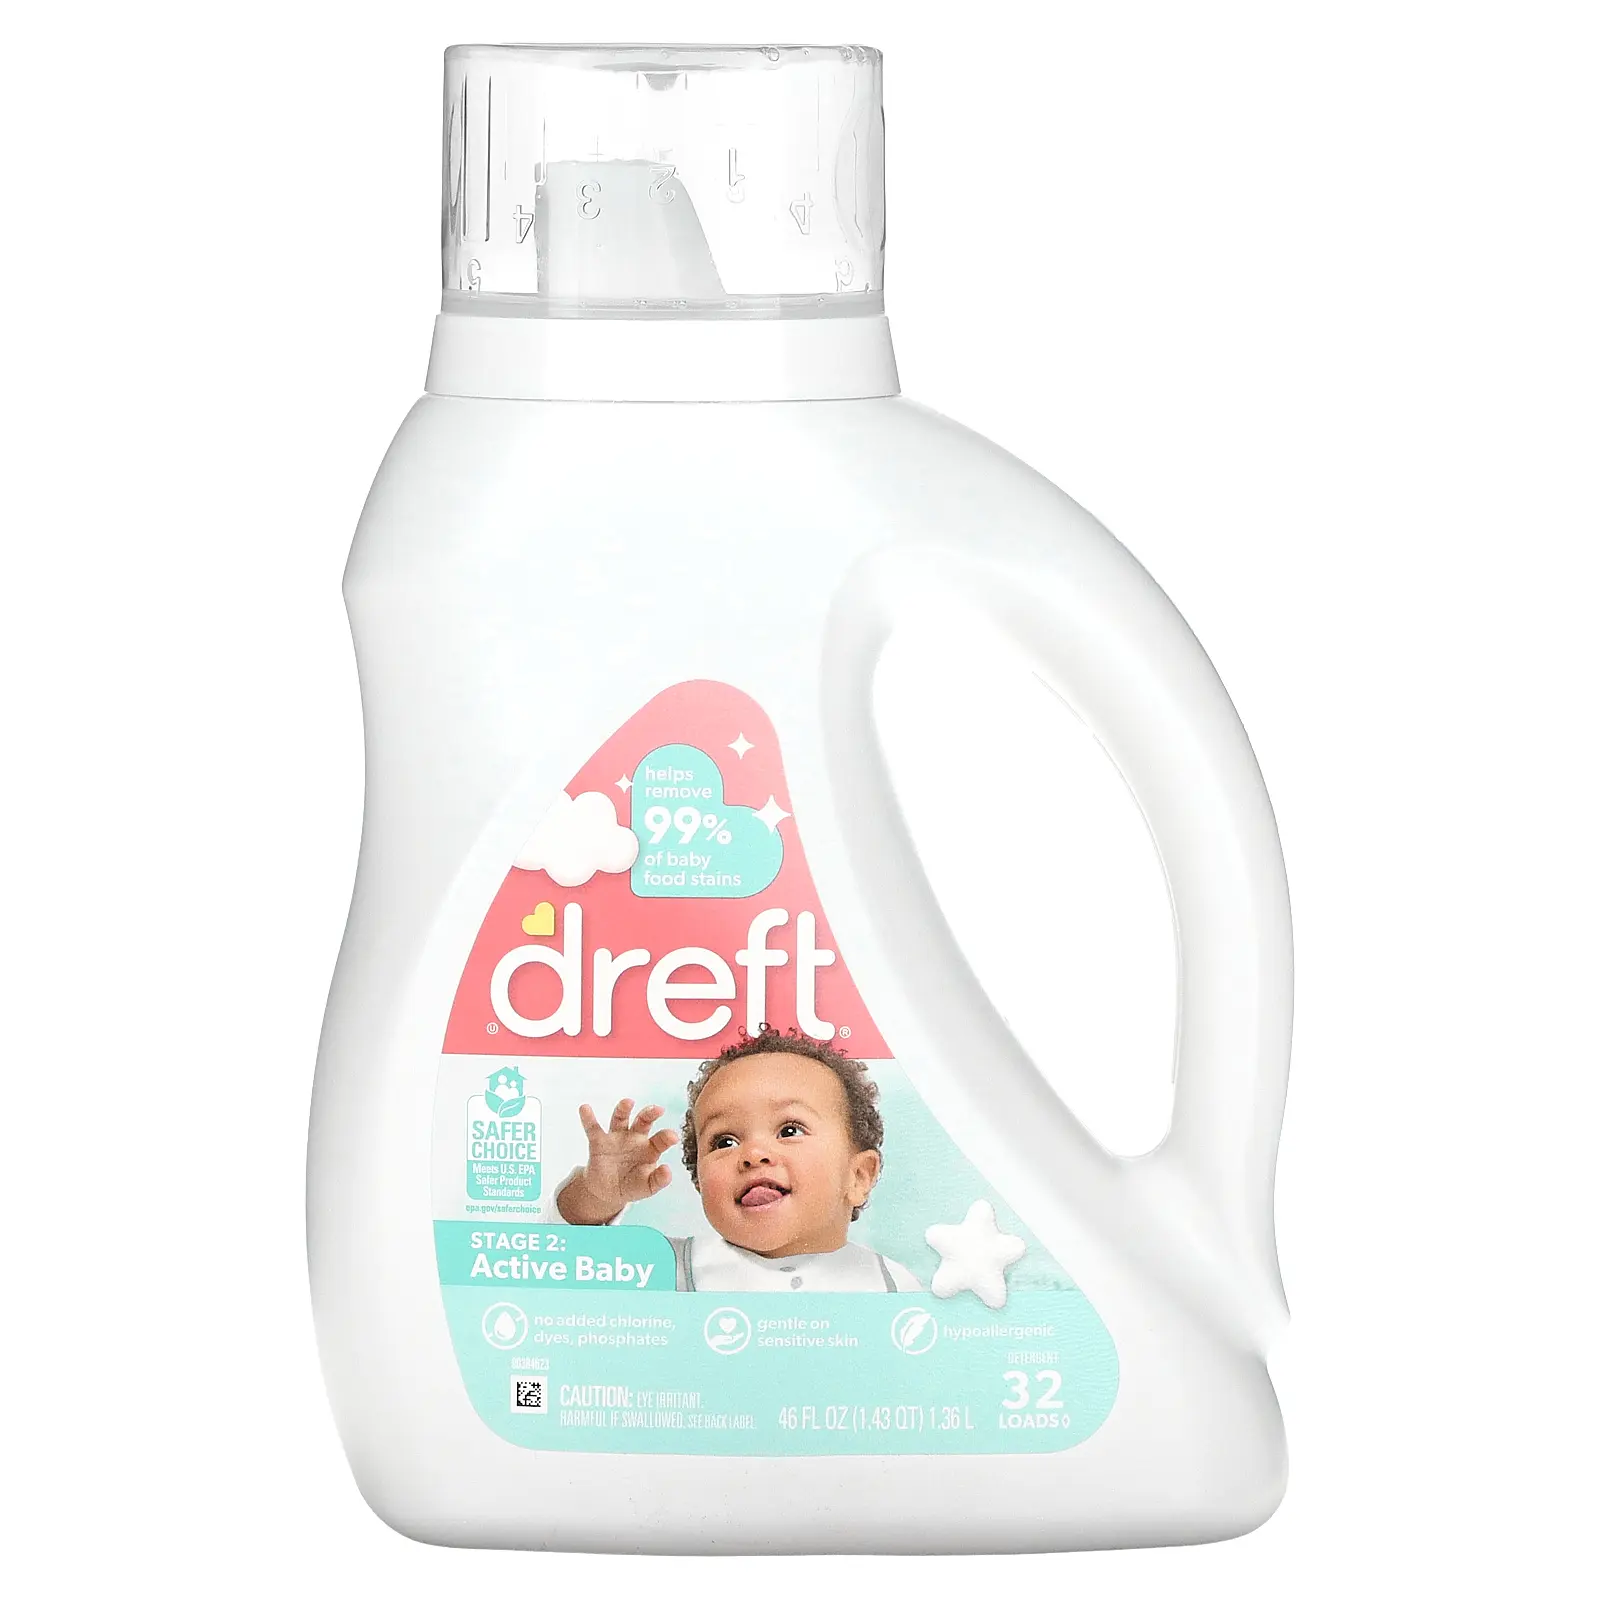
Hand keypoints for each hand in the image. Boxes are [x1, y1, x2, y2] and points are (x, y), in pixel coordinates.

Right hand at [556, 1099, 678, 1224]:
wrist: (607, 1192)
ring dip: (623, 1109)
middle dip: (650, 1113)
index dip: (667, 1137)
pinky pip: (593, 1128)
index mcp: (650, 1148)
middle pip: (643, 1121)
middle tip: (658, 1109)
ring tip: (628, 1102)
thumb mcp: (647, 1187)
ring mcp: (617, 1138)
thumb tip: (668, 1171)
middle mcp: (635, 1138)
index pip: (661, 1139)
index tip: (673, 1137)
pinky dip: (588, 1118)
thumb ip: (658, 1180)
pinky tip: (585, 1108)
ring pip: (620, 1119)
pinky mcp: (599, 1142)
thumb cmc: (632, 1185)